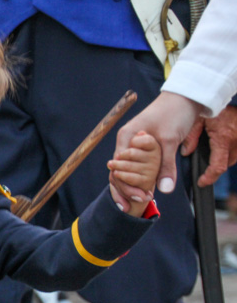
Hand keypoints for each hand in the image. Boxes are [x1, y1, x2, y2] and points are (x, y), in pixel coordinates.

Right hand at [113, 92, 203, 210]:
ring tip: (135, 203)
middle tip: (135, 205)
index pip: (118, 167)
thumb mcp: (170, 141)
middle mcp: (125, 142)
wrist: (185, 98)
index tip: (138, 197)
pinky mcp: (141, 149)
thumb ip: (165, 166)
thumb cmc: (174, 114)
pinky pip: (134, 167)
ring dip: (129, 187)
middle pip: (117, 171)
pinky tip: (140, 192)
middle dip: (124, 190)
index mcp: (126, 137)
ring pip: (124, 171)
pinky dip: (136, 180)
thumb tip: (164, 190)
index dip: (125, 185)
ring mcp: (132, 145)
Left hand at [190, 106, 236, 186]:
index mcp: (224, 138)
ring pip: (234, 158)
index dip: (209, 178)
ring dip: (224, 159)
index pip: (217, 167)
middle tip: (204, 168)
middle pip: (226, 164)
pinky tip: (222, 146)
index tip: (201, 182)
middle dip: (215, 168)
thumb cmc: (213, 105)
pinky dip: (231, 152)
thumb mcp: (197, 120)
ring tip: (212, 155)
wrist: (230, 92)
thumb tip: (185, 153)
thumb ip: (190, 137)